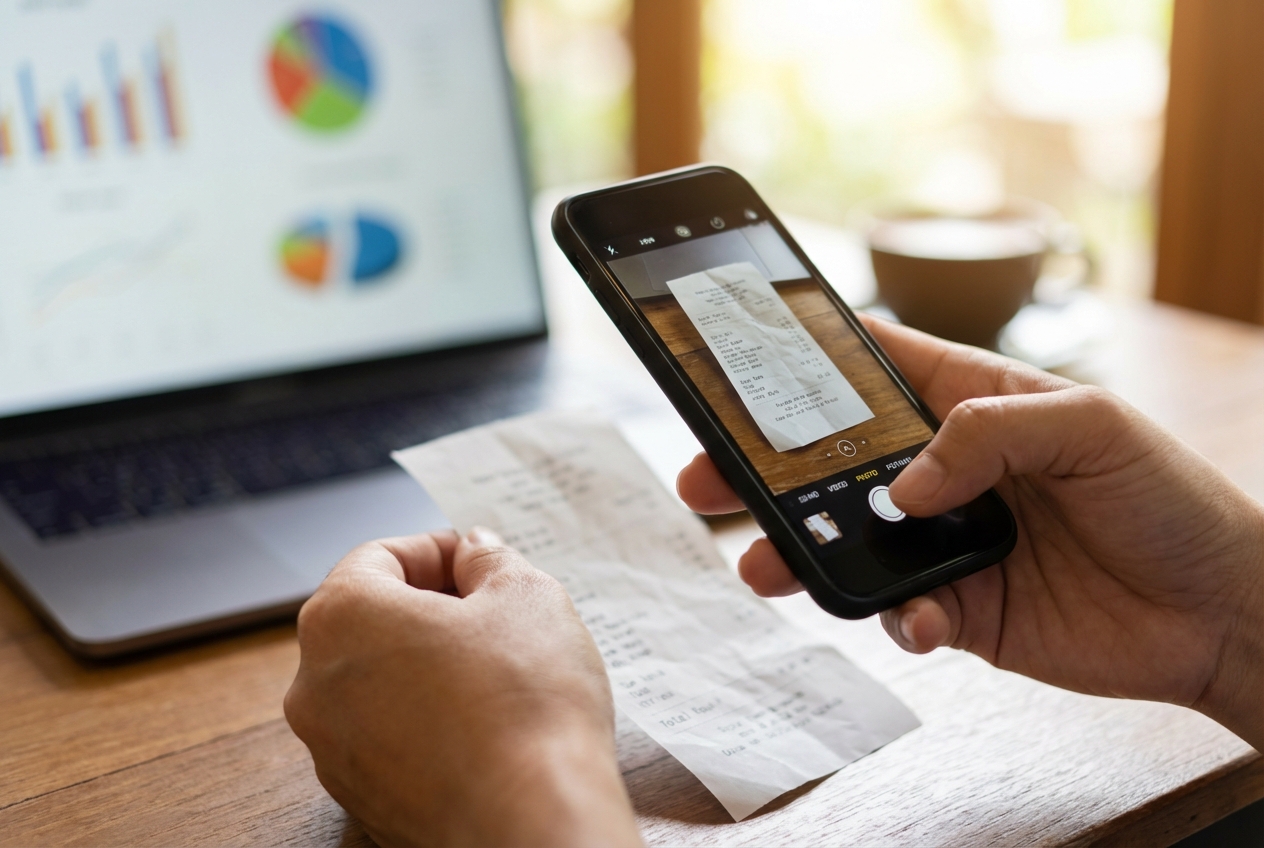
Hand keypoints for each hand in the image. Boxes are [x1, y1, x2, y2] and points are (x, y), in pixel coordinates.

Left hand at [285, 529, 640, 847]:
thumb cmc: (525, 703)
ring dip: (429, 666)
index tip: (479, 562)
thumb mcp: (525, 595)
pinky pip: (391, 739)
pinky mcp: (362, 801)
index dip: (437, 550)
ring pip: (379, 683)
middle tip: (495, 613)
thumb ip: (489, 558)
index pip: (377, 557)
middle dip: (432, 609)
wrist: (530, 821)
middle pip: (370, 621)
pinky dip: (429, 722)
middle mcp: (315, 686)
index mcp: (340, 619)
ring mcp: (333, 752)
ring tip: (499, 671)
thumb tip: (474, 553)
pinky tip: (487, 725)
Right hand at [678, 315, 1263, 749]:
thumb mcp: (1090, 426)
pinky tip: (921, 621)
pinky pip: (901, 613)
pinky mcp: (960, 609)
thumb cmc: (1170, 497)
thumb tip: (903, 489)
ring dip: (799, 552)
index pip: (872, 368)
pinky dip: (897, 620)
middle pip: (833, 463)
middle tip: (706, 480)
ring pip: (848, 542)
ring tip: (763, 564)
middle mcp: (948, 471)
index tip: (738, 363)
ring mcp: (947, 543)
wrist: (1220, 612)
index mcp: (971, 404)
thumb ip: (986, 436)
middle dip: (765, 472)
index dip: (806, 362)